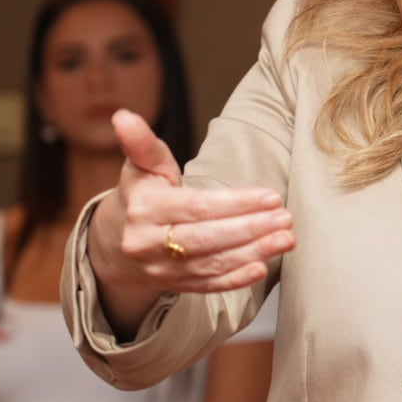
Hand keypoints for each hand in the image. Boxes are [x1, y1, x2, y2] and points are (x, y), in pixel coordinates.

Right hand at [90, 110, 295, 308]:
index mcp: (144, 208)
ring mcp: (159, 269)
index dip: (236, 203)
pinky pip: (207, 286)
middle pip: (206, 239)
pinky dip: (235, 279)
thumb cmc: (141, 193)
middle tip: (286, 219)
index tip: (271, 196)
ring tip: (286, 239)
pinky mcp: (172, 285)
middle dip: (251, 229)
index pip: (197, 207)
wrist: (115, 241)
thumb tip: (123, 115)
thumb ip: (142, 143)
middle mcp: (148, 243)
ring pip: (211, 264)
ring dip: (253, 253)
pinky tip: (261, 268)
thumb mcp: (141, 165)